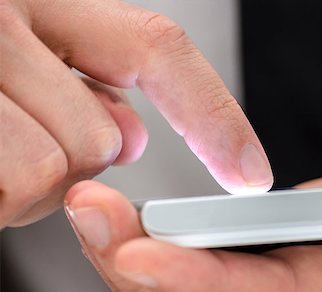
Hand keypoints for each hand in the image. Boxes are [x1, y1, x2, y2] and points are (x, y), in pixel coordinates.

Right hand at [0, 0, 272, 226]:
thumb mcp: (33, 61)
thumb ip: (93, 90)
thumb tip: (134, 139)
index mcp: (48, 0)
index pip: (158, 50)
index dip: (212, 116)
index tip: (251, 173)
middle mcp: (9, 14)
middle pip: (104, 136)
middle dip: (77, 160)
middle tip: (30, 139)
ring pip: (59, 169)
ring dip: (31, 183)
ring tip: (2, 151)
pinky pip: (13, 188)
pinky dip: (2, 197)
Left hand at [64, 179, 321, 291]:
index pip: (279, 287)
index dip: (203, 279)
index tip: (138, 250)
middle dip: (149, 265)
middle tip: (92, 217)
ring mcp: (305, 260)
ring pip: (214, 276)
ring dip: (151, 249)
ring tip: (98, 214)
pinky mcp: (288, 241)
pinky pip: (222, 253)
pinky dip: (177, 239)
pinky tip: (141, 219)